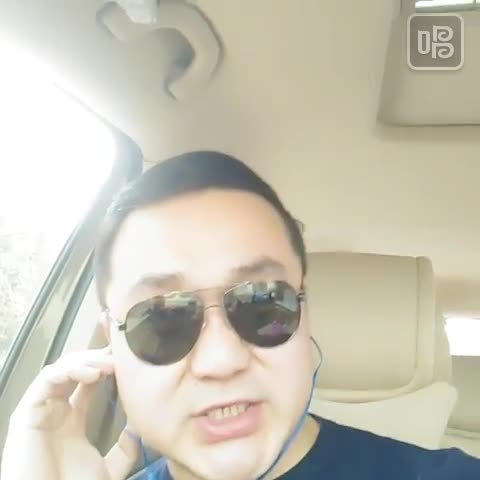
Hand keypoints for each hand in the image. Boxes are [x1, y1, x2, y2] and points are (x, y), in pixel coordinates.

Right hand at [1, 346, 139, 479]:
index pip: (89, 381)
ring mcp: (41, 409)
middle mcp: (56, 410)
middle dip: (98, 358)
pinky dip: (69, 370)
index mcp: (73, 419)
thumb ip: (125, 451)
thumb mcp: (109, 469)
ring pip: (62, 369)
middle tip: (120, 356)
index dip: (106, 366)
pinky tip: (92, 373)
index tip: (126, 357)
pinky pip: (46, 380)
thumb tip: (138, 431)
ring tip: (109, 365)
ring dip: (87, 361)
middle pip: (75, 370)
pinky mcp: (26, 411)